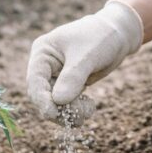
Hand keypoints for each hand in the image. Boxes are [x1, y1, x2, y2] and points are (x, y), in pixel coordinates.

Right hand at [26, 0, 143, 121]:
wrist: (117, 35)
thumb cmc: (100, 38)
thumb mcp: (87, 56)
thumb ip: (73, 77)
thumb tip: (58, 100)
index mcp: (42, 52)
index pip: (35, 80)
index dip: (41, 99)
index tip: (52, 114)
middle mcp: (45, 66)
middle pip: (43, 96)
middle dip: (59, 109)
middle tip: (79, 117)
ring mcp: (55, 77)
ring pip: (54, 104)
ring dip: (70, 112)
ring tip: (88, 109)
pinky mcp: (67, 85)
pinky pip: (66, 104)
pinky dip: (76, 109)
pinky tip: (89, 105)